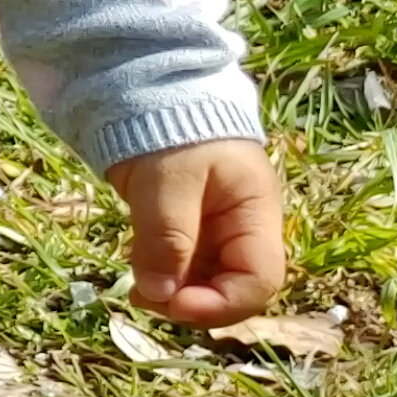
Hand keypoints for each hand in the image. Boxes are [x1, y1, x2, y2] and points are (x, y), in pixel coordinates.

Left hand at [110, 137, 287, 326]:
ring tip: (136, 287)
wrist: (147, 92)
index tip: (174, 304)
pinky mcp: (188, 228)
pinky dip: (162, 275)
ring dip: (173, 292)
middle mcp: (243, 228)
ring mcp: (216, 230)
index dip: (222, 303)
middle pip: (233, 286)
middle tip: (145, 298)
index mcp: (256, 213)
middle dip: (193, 301)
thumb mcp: (169, 181)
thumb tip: (160, 294)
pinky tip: (137, 268)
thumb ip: (167, 236)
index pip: (260, 279)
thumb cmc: (170, 128)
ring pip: (205, 281)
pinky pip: (182, 265)